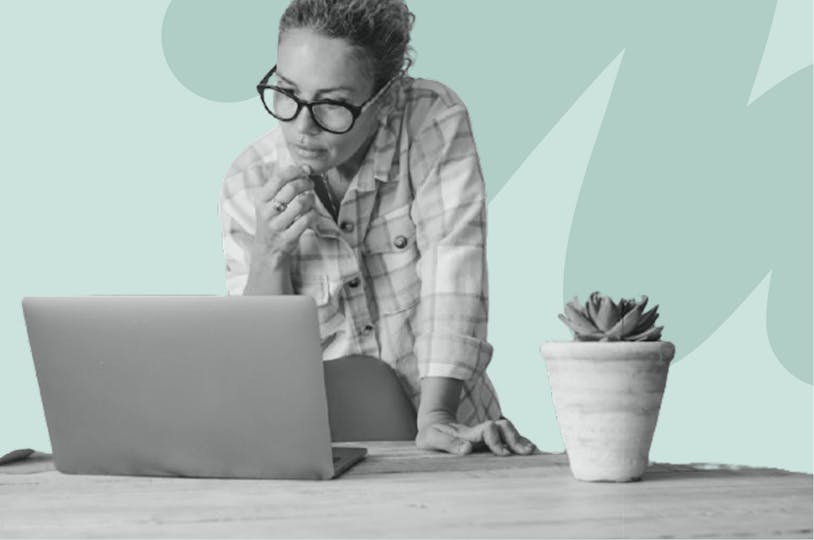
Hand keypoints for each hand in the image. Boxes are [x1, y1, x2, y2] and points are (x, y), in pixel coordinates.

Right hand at [249, 162, 317, 259]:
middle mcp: (267, 212)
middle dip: (305, 183)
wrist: (268, 250)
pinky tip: (311, 213)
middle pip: (291, 188)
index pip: (279, 178)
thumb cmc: (273, 220)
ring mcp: (277, 226)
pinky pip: (306, 220)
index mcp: (261, 199)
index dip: (295, 171)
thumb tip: (305, 167)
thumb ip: (285, 184)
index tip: (304, 171)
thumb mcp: (270, 202)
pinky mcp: (288, 238)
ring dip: (310, 199)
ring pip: (301, 204)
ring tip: (310, 199)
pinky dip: (313, 214)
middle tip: (311, 184)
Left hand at [416, 414, 536, 456]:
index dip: (495, 439)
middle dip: (515, 438)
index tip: (502, 453)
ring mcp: (486, 436)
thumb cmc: (431, 434)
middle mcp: (480, 432)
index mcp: (468, 433)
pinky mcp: (488, 442)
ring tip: (532, 451)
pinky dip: (520, 443)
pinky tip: (531, 451)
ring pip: (508, 431)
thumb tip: (467, 450)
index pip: (487, 430)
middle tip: (526, 452)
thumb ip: (448, 444)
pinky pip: (507, 440)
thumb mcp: (432, 438)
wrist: (434, 423)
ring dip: (520, 440)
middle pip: (503, 427)